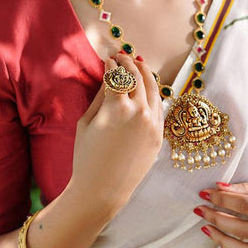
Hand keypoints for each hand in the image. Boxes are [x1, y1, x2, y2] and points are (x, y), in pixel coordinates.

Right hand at [70, 53, 163, 217]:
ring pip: (154, 89)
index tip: (109, 59)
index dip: (112, 65)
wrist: (102, 191)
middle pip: (138, 77)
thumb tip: (109, 76)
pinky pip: (160, 107)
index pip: (118, 75)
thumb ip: (101, 96)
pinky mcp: (159, 136)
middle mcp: (140, 112)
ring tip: (138, 64)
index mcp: (118, 107)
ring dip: (145, 74)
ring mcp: (153, 124)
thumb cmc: (87, 157)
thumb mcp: (86, 122)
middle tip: (123, 57)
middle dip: (130, 63)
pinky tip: (148, 88)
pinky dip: (154, 94)